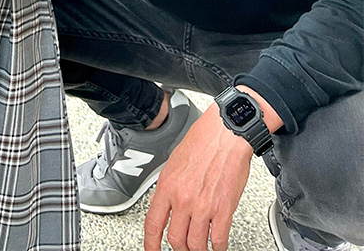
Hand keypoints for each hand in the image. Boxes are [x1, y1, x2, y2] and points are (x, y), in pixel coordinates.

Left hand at [143, 106, 252, 250]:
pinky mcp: (224, 209)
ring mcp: (203, 206)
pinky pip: (218, 240)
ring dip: (197, 250)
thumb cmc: (201, 143)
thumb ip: (170, 188)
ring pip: (195, 245)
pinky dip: (217, 247)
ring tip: (200, 248)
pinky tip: (216, 245)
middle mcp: (182, 198)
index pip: (153, 223)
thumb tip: (168, 206)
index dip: (150, 243)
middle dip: (179, 248)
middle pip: (175, 239)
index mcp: (167, 186)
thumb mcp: (174, 164)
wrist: (224, 134)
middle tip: (183, 247)